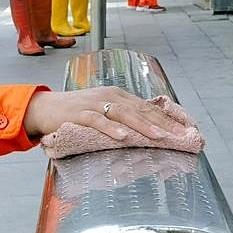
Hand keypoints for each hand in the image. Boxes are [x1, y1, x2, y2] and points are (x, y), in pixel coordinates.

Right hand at [23, 86, 177, 140]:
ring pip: (123, 114)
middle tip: (181, 136)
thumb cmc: (76, 113)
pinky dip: (111, 129)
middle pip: (140, 109)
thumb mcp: (103, 111)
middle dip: (163, 123)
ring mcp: (94, 104)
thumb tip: (150, 130)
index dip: (169, 117)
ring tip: (159, 136)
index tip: (187, 128)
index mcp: (118, 95)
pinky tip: (123, 137)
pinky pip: (97, 121)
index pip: (148, 106)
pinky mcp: (79, 114)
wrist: (44, 108)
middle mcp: (109, 96)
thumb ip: (123, 117)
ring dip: (143, 125)